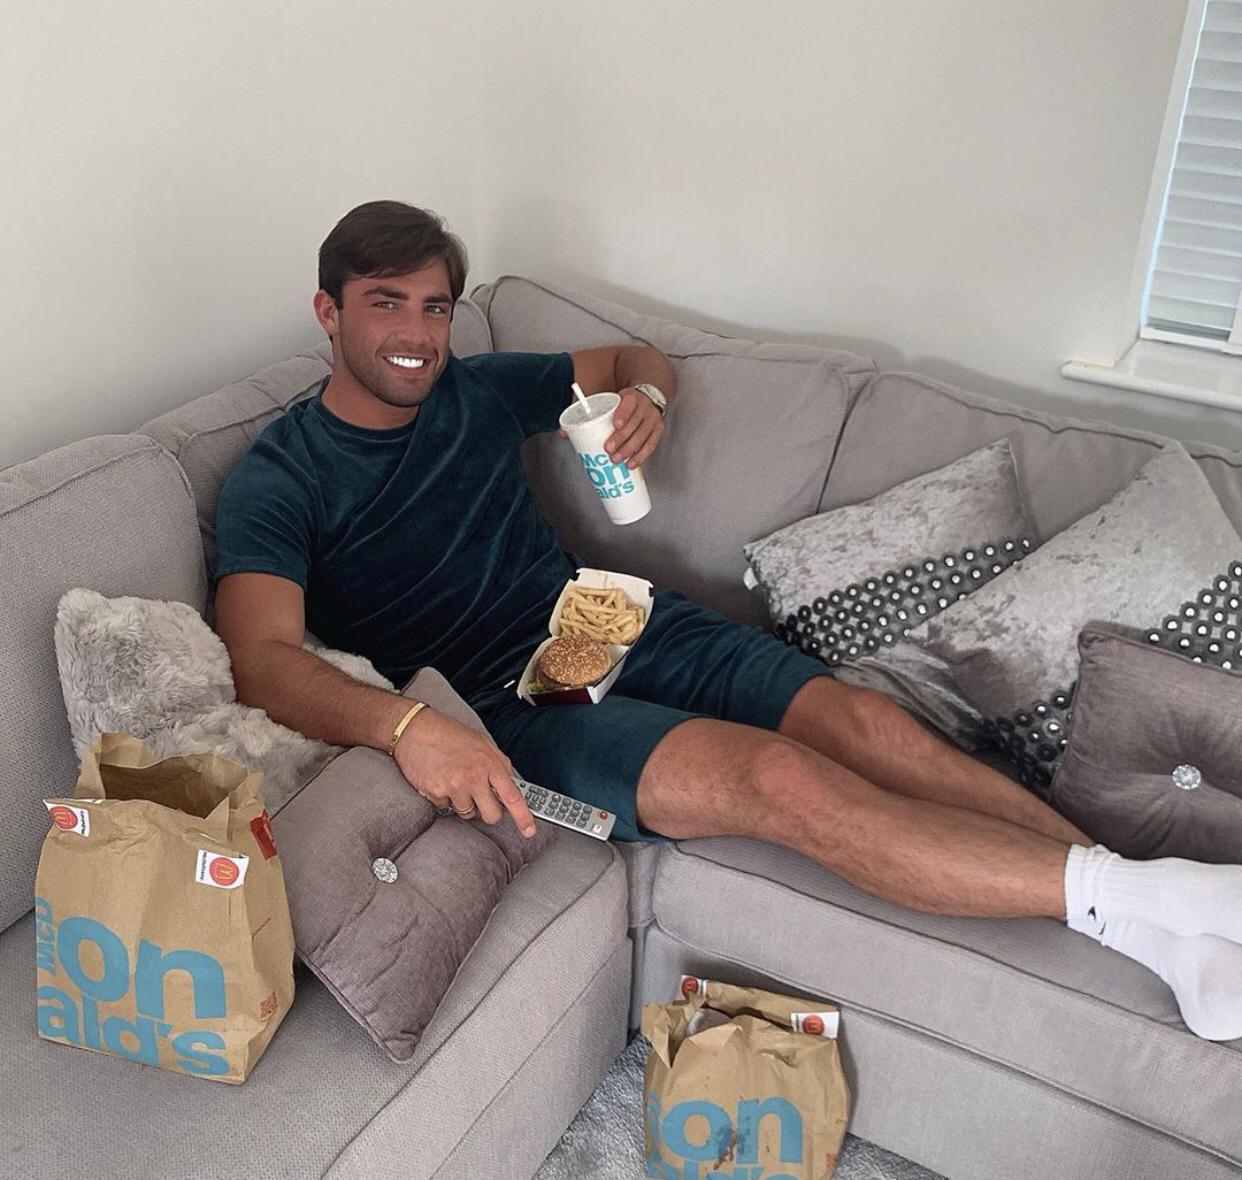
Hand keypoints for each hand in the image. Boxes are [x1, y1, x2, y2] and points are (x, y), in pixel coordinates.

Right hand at [392, 708, 536, 837]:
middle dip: (488, 811)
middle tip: (480, 797)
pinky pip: (446, 807)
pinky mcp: (435, 793)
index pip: (512, 795)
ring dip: (463, 802)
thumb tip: (511, 786)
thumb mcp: (483, 743)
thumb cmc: (449, 734)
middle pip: (491, 815)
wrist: (415, 729)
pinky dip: (444, 797)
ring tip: (455, 779)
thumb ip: (499, 765)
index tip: (529, 830)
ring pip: (467, 813)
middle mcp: (474, 776)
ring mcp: (454, 786)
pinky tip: (440, 778)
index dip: (523, 816)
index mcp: (490, 763)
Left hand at [556, 387, 664, 467]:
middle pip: (634, 424)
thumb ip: (588, 415)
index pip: (628, 404)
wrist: (648, 398)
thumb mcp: (610, 403)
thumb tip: (562, 433)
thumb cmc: (623, 405)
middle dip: (622, 438)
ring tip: (616, 460)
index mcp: (631, 397)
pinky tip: (631, 464)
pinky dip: (641, 456)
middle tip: (608, 450)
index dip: (623, 414)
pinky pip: (651, 445)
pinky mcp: (657, 431)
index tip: (615, 425)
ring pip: (642, 436)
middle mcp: (645, 407)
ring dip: (629, 450)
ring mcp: (653, 420)